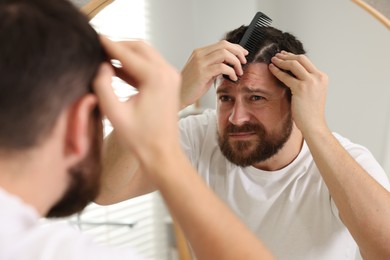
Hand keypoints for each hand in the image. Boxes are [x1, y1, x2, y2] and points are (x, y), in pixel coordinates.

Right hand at [93, 37, 180, 162]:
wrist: (161, 152)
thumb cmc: (140, 138)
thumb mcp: (114, 112)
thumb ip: (103, 85)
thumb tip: (101, 65)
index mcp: (156, 77)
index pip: (127, 53)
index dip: (107, 45)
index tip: (92, 37)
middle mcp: (167, 72)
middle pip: (139, 47)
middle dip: (118, 46)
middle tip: (97, 48)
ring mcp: (171, 77)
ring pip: (145, 54)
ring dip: (126, 54)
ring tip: (103, 58)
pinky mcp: (169, 83)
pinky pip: (150, 65)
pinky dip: (134, 65)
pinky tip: (115, 70)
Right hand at [180, 40, 247, 107]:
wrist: (180, 95)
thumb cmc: (192, 86)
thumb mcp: (205, 71)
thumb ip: (215, 64)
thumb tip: (231, 62)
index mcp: (200, 52)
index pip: (222, 44)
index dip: (235, 47)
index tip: (243, 54)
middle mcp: (199, 54)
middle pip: (224, 45)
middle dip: (238, 52)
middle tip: (244, 62)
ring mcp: (200, 63)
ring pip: (224, 54)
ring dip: (236, 62)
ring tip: (239, 72)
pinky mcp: (202, 72)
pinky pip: (222, 67)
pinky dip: (231, 71)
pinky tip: (233, 78)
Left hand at [269, 51, 328, 134]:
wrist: (313, 124)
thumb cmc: (310, 111)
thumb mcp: (312, 92)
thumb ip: (306, 81)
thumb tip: (292, 73)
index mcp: (322, 77)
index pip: (306, 61)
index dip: (293, 56)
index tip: (285, 55)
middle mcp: (318, 77)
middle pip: (300, 59)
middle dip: (287, 56)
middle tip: (277, 55)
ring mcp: (310, 82)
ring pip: (293, 64)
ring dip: (281, 61)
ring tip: (273, 60)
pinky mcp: (301, 88)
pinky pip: (286, 76)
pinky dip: (277, 71)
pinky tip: (272, 69)